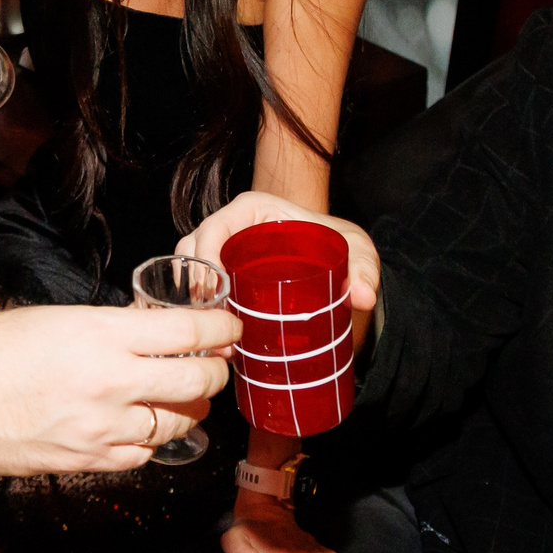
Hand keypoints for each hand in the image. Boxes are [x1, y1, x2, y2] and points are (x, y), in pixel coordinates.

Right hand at [0, 304, 236, 473]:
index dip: (221, 328)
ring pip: (176, 423)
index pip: (188, 330)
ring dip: (189, 407)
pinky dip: (152, 441)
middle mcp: (112, 382)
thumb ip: (113, 329)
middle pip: (197, 382)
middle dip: (217, 372)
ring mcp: (102, 428)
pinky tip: (143, 427)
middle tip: (218, 364)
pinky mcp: (88, 460)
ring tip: (184, 395)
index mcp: (104, 335)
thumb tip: (153, 334)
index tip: (231, 327)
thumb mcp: (62, 318)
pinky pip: (142, 455)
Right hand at [180, 192, 379, 350]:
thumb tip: (365, 296)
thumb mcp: (354, 249)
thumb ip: (364, 267)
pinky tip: (211, 342)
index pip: (215, 227)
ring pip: (187, 274)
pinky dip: (195, 313)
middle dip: (197, 291)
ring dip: (193, 306)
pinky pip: (193, 291)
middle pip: (193, 253)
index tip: (219, 294)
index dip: (208, 258)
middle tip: (216, 327)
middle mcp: (228, 227)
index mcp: (250, 210)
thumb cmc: (335, 245)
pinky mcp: (217, 278)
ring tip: (215, 340)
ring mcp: (218, 253)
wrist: (329, 262)